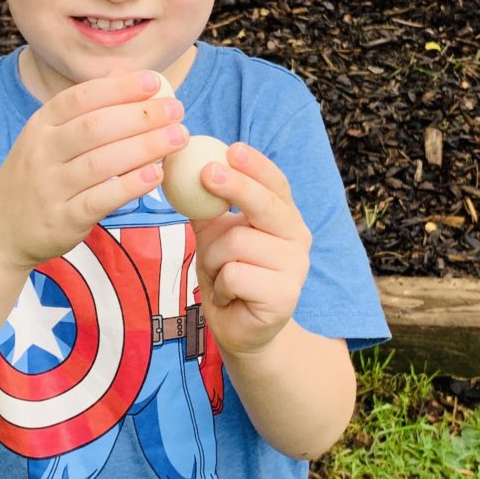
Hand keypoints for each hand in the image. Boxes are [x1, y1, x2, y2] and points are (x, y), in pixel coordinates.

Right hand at [0, 71, 187, 268]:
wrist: (0, 227)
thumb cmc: (38, 174)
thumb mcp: (49, 135)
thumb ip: (85, 108)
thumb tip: (125, 76)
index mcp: (42, 124)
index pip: (81, 97)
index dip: (119, 88)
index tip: (155, 81)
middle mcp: (42, 151)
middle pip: (95, 127)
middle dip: (140, 115)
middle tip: (176, 109)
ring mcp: (50, 186)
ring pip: (101, 162)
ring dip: (144, 148)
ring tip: (178, 137)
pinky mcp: (61, 219)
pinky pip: (99, 199)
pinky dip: (129, 186)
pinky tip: (155, 176)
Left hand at [191, 143, 311, 358]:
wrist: (240, 329)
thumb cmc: (229, 275)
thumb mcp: (216, 236)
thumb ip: (208, 206)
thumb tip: (181, 169)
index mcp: (284, 217)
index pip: (275, 183)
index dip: (256, 166)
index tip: (231, 149)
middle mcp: (297, 238)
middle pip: (265, 205)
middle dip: (236, 187)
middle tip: (206, 173)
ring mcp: (295, 267)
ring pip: (237, 243)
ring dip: (213, 258)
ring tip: (218, 275)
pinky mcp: (285, 296)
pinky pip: (235, 274)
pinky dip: (220, 285)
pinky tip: (229, 296)